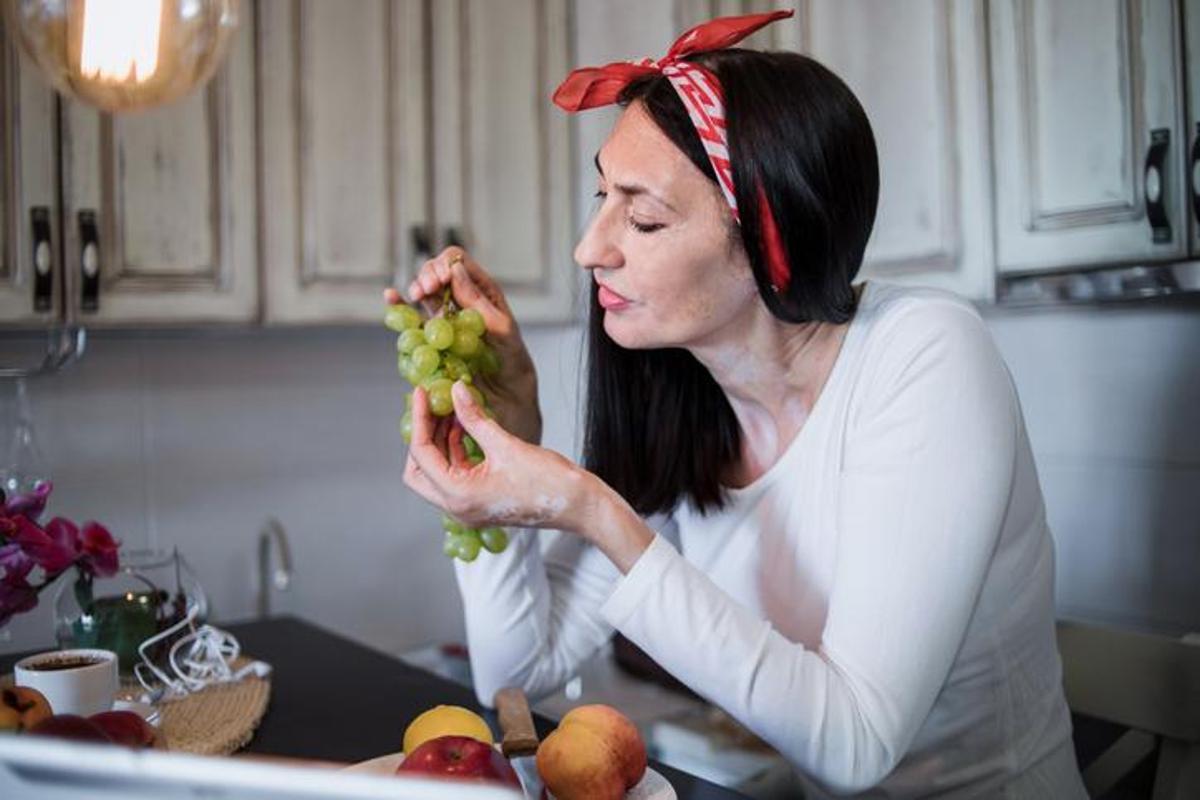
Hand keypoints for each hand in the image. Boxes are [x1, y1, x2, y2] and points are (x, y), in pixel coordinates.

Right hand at [386, 247, 541, 444]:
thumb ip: (477, 300)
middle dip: (427, 275)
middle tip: (427, 290)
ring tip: (417, 295)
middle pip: (435, 272)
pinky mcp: (431, 340)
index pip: (457, 261)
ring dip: (416, 287)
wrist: (506, 400)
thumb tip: (454, 269)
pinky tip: (391, 297)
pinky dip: (399, 306)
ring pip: (423, 292)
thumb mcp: (501, 329)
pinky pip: (412, 320)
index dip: (444, 264)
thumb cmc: (512, 364)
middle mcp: (461, 301)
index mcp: (482, 292)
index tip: (440, 281)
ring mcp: (444, 320)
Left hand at [403, 381, 590, 531]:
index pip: (421, 454)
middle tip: (430, 407)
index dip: (419, 420)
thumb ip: (475, 418)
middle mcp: (457, 508)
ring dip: (440, 441)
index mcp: (459, 496)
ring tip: (451, 410)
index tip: (421, 394)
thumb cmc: (548, 483)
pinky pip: (456, 475)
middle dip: (422, 436)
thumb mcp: (506, 445)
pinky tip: (465, 427)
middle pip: (417, 472)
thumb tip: (456, 390)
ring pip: (436, 473)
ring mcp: (468, 508)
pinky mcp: (480, 502)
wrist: (578, 506)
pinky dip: (455, 451)